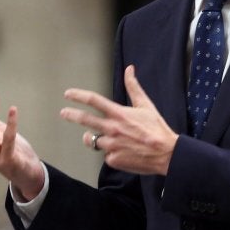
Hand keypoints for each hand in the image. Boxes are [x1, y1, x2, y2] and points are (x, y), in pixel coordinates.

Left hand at [61, 65, 177, 175]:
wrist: (166, 153)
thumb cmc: (156, 128)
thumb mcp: (146, 105)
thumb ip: (134, 87)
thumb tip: (129, 69)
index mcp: (119, 114)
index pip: (94, 101)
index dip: (79, 96)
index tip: (68, 94)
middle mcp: (112, 129)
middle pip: (85, 120)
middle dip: (71, 115)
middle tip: (64, 112)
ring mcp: (111, 145)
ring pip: (94, 140)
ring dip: (96, 138)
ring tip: (105, 137)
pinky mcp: (113, 160)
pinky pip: (106, 155)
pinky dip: (112, 152)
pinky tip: (124, 151)